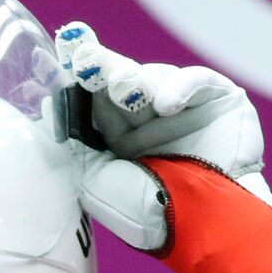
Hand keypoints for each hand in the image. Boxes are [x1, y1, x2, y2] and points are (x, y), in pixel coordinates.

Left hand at [55, 22, 271, 251]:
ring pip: (154, 77)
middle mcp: (151, 122)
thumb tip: (50, 101)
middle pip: (121, 82)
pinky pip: (197, 80)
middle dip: (101, 70)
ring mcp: (186, 110)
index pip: (95, 98)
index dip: (79, 73)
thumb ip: (75, 140)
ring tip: (122, 90)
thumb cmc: (145, 214)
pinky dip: (180, 86)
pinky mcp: (221, 101)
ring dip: (136, 83)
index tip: (64, 47)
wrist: (200, 225)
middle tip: (87, 60)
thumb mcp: (94, 179)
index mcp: (119, 140)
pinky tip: (165, 106)